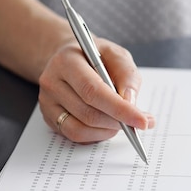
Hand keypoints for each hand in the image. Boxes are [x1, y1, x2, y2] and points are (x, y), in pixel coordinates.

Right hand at [38, 36, 154, 142]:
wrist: (70, 59)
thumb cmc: (96, 57)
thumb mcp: (116, 55)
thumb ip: (127, 75)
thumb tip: (130, 103)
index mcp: (67, 61)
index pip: (93, 91)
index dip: (120, 109)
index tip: (142, 121)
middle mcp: (52, 82)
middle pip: (88, 113)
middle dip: (119, 122)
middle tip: (141, 122)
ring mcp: (48, 103)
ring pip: (81, 128)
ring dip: (109, 130)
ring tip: (124, 122)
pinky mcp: (49, 118)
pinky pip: (75, 135)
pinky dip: (97, 135)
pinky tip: (108, 126)